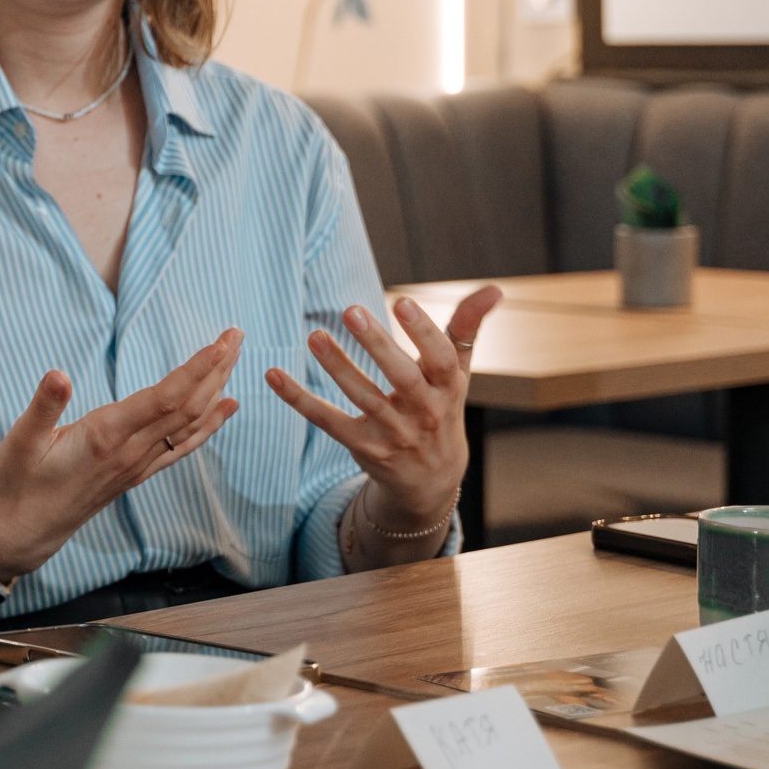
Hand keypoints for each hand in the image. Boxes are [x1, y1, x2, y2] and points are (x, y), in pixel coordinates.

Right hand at [0, 332, 242, 583]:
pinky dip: (210, 424)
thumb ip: (43, 408)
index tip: (218, 344)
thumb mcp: (20, 442)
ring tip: (236, 359)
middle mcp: (130, 451)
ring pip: (190, 424)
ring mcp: (137, 465)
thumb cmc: (17, 484)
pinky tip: (226, 407)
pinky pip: (182, 446)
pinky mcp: (135, 472)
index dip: (193, 371)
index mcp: (105, 437)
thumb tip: (59, 375)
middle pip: (187, 407)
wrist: (22, 532)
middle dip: (215, 369)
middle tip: (237, 335)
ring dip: (216, 390)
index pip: (162, 399)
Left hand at [267, 286, 502, 527]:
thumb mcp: (458, 373)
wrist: (432, 480)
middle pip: (401, 378)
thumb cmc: (443, 409)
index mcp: (448, 389)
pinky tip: (273, 375)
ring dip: (337, 367)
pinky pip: (327, 421)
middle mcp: (424, 412)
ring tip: (313, 336)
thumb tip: (495, 289)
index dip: (423, 332)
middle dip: (377, 345)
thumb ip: (467, 329)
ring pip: (363, 398)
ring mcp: (393, 433)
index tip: (401, 302)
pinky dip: (299, 399)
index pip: (440, 358)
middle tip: (350, 310)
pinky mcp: (363, 447)